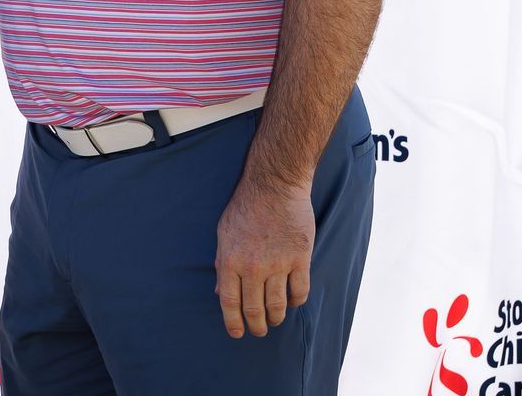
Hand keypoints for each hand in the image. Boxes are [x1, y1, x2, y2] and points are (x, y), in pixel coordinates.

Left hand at [214, 176, 313, 338]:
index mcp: (230, 260)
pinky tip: (292, 301)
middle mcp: (253, 266)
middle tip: (259, 331)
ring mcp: (278, 264)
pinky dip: (296, 301)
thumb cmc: (244, 209)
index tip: (237, 334)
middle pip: (254, 308)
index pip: (230, 302)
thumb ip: (223, 264)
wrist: (274, 187)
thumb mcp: (223, 234)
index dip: (233, 323)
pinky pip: (300, 291)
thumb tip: (221, 293)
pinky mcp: (300, 259)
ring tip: (275, 320)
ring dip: (276, 317)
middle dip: (256, 325)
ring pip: (278, 304)